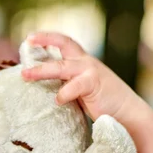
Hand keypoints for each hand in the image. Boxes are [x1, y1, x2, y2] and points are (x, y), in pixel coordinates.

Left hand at [21, 32, 141, 122]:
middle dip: (45, 40)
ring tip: (26, 75)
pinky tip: (57, 100)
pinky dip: (64, 93)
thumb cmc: (101, 105)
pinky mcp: (95, 84)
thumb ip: (66, 84)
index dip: (48, 38)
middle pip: (64, 44)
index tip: (31, 38)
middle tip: (28, 41)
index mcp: (81, 63)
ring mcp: (90, 71)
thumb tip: (41, 90)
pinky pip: (75, 85)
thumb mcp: (80, 91)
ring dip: (42, 70)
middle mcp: (85, 63)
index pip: (65, 44)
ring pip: (62, 66)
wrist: (127, 113)